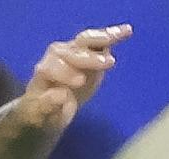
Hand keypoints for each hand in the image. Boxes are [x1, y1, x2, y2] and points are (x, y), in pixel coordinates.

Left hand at [16, 25, 130, 133]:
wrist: (51, 110)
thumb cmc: (45, 115)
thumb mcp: (42, 118)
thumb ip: (48, 107)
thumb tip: (61, 95)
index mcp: (42, 75)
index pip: (50, 68)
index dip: (65, 72)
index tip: (80, 82)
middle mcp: (55, 59)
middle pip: (67, 51)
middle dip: (86, 56)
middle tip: (106, 63)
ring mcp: (71, 53)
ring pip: (83, 42)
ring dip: (101, 39)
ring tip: (119, 38)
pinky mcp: (87, 53)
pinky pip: (99, 42)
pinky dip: (112, 36)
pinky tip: (127, 31)